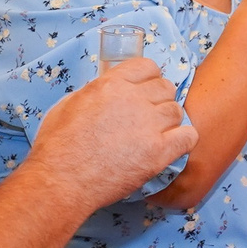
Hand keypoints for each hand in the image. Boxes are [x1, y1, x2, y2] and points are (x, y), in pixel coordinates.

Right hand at [32, 57, 198, 207]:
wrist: (61, 181)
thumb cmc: (57, 146)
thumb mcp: (70, 103)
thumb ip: (96, 92)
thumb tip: (110, 91)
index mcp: (111, 84)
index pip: (148, 67)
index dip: (148, 79)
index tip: (144, 92)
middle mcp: (134, 99)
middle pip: (165, 88)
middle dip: (159, 101)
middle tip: (148, 118)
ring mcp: (149, 125)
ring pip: (177, 112)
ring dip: (169, 122)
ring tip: (156, 135)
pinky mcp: (159, 152)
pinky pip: (189, 137)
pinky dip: (184, 141)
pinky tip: (172, 147)